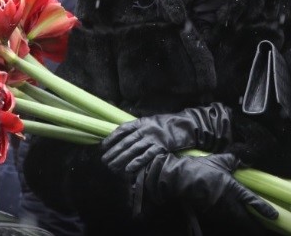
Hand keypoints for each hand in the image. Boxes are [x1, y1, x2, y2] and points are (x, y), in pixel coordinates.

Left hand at [101, 103, 231, 173]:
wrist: (187, 126)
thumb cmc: (168, 125)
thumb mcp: (152, 122)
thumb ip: (139, 128)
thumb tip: (123, 137)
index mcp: (142, 122)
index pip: (122, 129)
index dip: (111, 138)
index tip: (103, 147)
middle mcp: (146, 129)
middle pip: (126, 142)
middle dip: (113, 152)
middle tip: (104, 161)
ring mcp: (153, 138)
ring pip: (133, 150)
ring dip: (121, 159)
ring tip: (112, 167)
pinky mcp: (161, 147)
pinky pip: (146, 156)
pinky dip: (136, 163)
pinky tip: (128, 169)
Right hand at [141, 152, 277, 219]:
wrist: (180, 180)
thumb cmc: (200, 169)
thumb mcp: (218, 161)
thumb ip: (233, 160)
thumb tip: (244, 160)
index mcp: (232, 188)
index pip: (252, 200)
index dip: (264, 209)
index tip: (275, 216)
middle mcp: (227, 202)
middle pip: (245, 220)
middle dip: (255, 228)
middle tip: (264, 231)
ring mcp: (218, 210)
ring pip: (235, 221)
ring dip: (244, 225)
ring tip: (253, 228)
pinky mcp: (210, 212)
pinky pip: (225, 219)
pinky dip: (233, 221)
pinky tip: (235, 221)